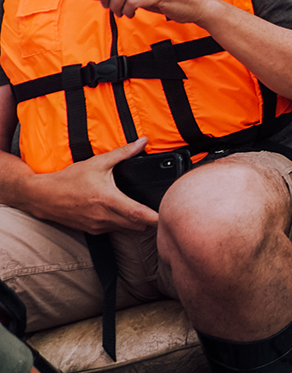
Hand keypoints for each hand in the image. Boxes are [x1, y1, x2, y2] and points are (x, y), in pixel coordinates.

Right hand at [22, 137, 158, 232]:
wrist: (42, 196)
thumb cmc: (68, 180)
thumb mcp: (97, 163)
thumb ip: (123, 153)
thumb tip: (142, 142)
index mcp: (108, 200)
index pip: (138, 214)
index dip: (155, 218)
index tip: (169, 216)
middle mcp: (104, 217)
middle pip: (137, 226)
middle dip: (151, 221)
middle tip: (163, 210)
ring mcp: (98, 226)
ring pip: (127, 230)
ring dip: (138, 223)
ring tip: (146, 212)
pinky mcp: (92, 230)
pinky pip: (115, 230)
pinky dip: (123, 224)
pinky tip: (125, 213)